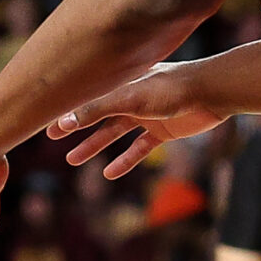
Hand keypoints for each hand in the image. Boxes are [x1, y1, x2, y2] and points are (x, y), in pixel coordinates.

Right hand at [46, 63, 227, 179]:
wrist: (211, 92)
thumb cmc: (170, 88)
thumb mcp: (128, 99)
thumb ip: (96, 110)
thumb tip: (63, 121)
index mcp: (121, 86)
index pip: (88, 102)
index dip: (68, 114)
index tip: (49, 128)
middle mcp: (131, 99)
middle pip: (98, 118)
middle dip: (77, 131)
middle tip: (55, 141)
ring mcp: (147, 116)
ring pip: (115, 134)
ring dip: (95, 147)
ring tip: (74, 161)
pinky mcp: (163, 131)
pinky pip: (139, 149)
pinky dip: (125, 161)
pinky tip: (109, 174)